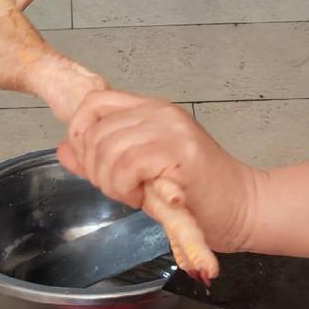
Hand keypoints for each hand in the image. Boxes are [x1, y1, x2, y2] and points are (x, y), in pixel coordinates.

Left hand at [56, 91, 260, 256]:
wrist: (243, 206)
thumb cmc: (198, 192)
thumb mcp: (141, 170)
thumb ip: (102, 157)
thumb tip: (65, 149)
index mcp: (150, 109)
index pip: (94, 102)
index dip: (80, 131)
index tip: (89, 161)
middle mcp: (159, 112)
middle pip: (95, 131)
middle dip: (96, 168)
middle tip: (120, 189)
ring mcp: (170, 129)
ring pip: (107, 149)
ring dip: (111, 182)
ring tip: (134, 194)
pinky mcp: (178, 152)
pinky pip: (127, 165)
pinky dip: (126, 187)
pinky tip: (142, 197)